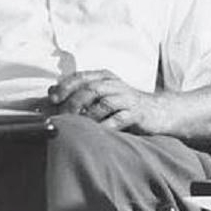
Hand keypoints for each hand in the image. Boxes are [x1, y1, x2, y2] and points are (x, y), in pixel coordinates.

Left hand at [47, 69, 171, 134]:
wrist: (159, 111)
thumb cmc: (125, 104)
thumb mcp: (103, 93)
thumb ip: (80, 92)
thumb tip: (51, 92)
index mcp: (105, 77)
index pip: (81, 77)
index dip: (65, 86)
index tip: (52, 98)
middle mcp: (115, 85)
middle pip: (90, 89)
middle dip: (73, 103)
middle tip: (62, 116)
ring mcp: (127, 98)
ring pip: (103, 104)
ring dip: (87, 116)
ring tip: (77, 127)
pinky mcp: (136, 113)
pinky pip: (118, 120)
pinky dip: (104, 127)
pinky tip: (96, 133)